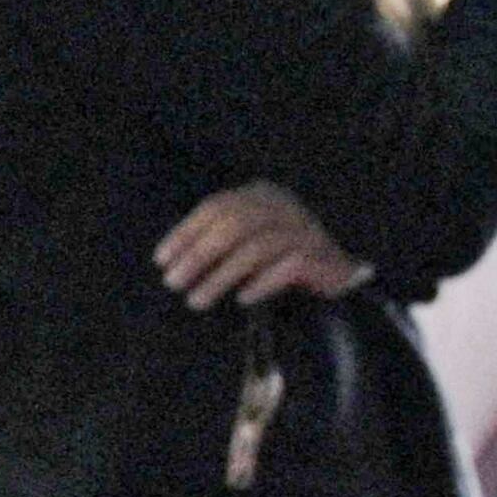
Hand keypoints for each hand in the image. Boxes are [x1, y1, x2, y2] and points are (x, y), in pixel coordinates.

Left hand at [153, 181, 367, 310]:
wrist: (336, 278)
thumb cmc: (277, 263)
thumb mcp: (244, 243)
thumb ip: (217, 242)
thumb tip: (171, 261)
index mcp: (262, 195)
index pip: (216, 207)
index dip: (185, 233)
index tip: (161, 260)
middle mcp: (285, 206)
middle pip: (234, 224)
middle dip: (198, 255)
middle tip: (173, 283)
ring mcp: (307, 230)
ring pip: (258, 247)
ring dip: (221, 276)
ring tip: (197, 301)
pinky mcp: (324, 256)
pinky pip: (290, 266)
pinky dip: (263, 283)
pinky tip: (243, 300)